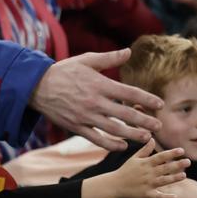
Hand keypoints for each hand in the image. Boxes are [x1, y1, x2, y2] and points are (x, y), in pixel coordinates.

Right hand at [30, 49, 163, 149]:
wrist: (36, 86)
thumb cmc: (64, 71)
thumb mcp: (87, 60)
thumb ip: (109, 58)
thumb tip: (129, 51)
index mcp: (100, 85)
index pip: (129, 93)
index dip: (147, 99)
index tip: (160, 104)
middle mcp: (95, 102)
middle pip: (125, 114)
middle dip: (144, 121)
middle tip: (159, 125)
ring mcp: (85, 116)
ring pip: (113, 129)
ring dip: (132, 134)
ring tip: (147, 137)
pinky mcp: (76, 127)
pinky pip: (95, 138)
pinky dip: (110, 144)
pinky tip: (123, 146)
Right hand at [112, 140, 189, 197]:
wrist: (114, 185)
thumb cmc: (125, 170)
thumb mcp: (134, 158)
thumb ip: (145, 149)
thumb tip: (152, 138)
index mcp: (146, 163)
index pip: (161, 157)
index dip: (171, 153)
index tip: (182, 150)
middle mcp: (148, 173)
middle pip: (165, 168)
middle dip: (177, 165)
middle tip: (188, 162)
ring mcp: (147, 184)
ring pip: (163, 181)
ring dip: (174, 179)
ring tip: (184, 176)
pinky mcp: (146, 195)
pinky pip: (158, 196)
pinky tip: (176, 197)